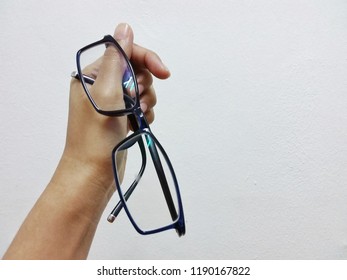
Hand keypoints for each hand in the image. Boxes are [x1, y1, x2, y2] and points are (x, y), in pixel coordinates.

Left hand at [63, 23, 169, 194]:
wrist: (93, 174)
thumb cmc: (95, 136)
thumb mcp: (106, 93)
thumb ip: (117, 60)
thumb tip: (124, 28)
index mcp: (93, 75)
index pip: (125, 53)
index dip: (147, 59)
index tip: (164, 73)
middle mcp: (102, 86)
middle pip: (136, 71)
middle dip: (144, 86)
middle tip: (138, 102)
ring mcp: (112, 103)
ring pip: (142, 90)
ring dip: (147, 102)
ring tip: (138, 116)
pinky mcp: (121, 118)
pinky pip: (142, 106)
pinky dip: (145, 114)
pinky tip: (139, 125)